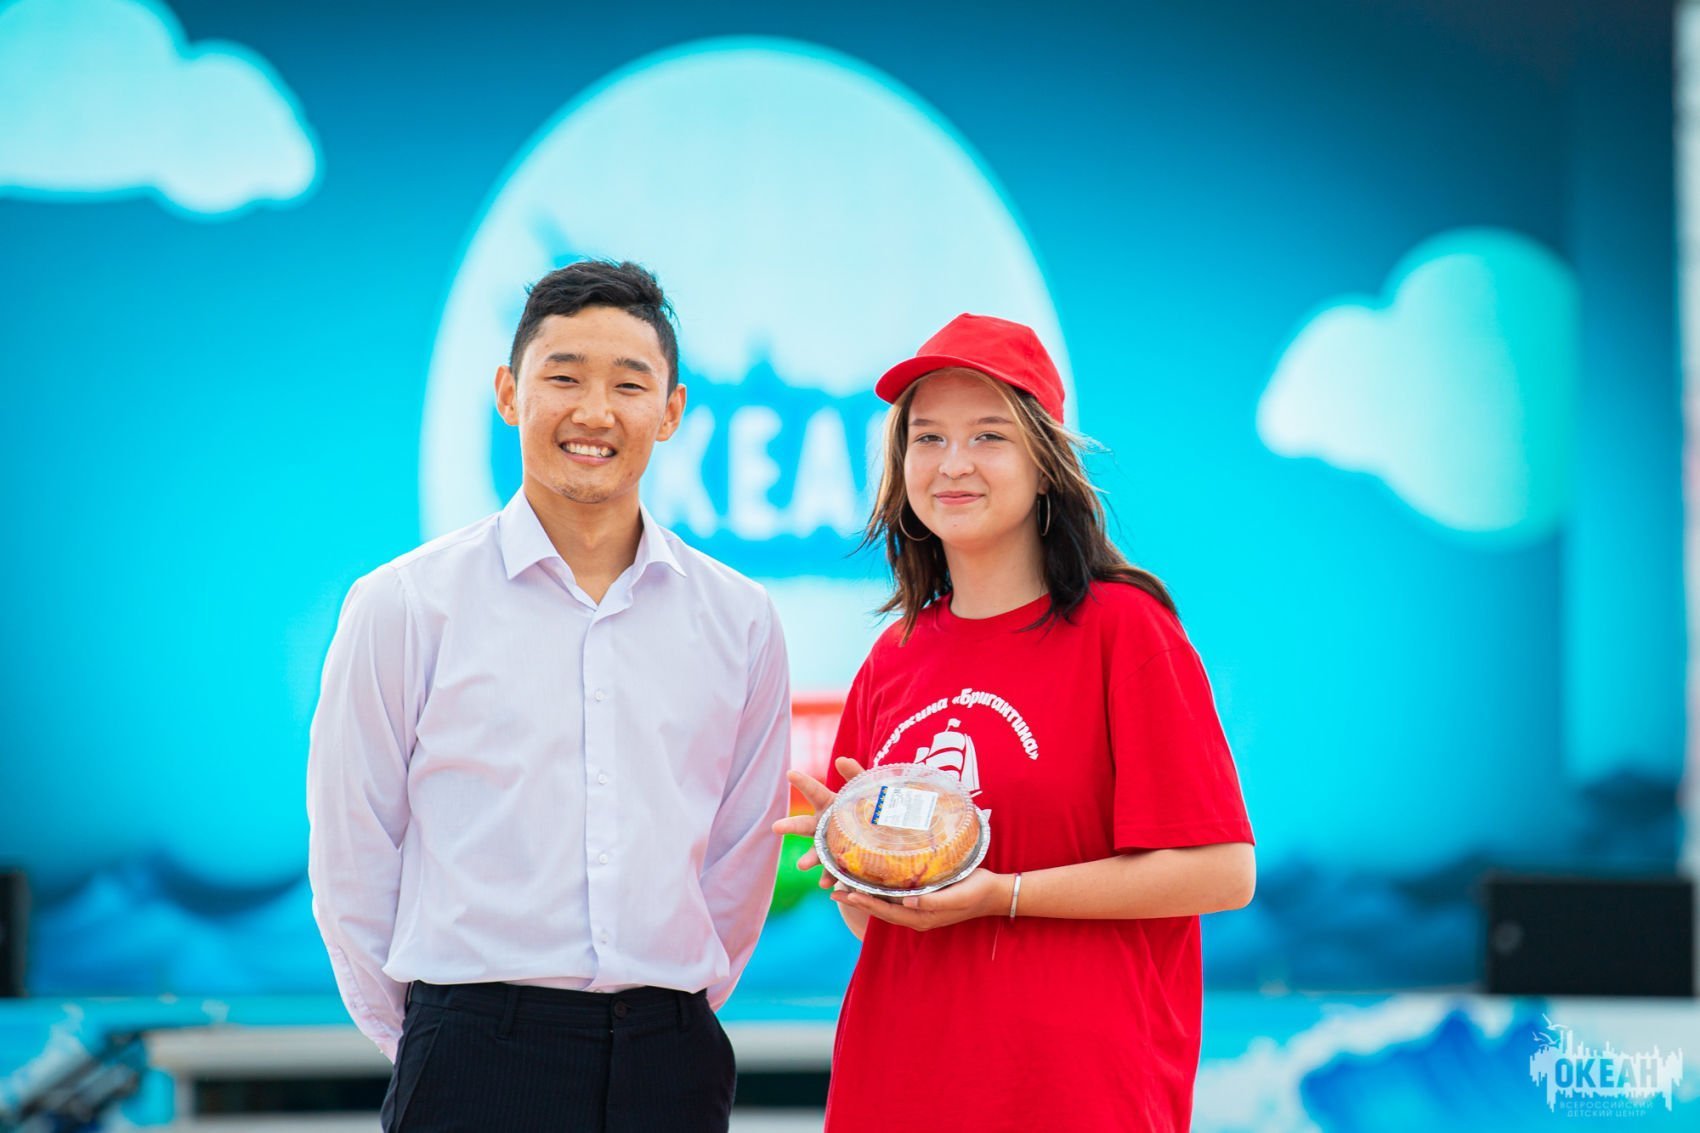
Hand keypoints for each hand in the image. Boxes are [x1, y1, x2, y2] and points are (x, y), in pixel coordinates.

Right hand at [771, 756, 866, 888]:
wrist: (881, 841)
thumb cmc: (869, 809)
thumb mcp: (867, 790)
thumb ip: (855, 774)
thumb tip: (841, 759)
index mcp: (829, 805)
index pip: (814, 791)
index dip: (803, 782)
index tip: (790, 773)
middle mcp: (823, 827)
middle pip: (804, 825)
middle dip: (790, 826)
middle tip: (775, 827)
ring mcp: (829, 847)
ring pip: (814, 853)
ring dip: (807, 859)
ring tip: (801, 866)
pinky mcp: (839, 866)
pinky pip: (832, 873)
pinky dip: (829, 878)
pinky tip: (826, 884)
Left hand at [832, 868, 1010, 930]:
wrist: (994, 893)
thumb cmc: (977, 891)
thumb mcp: (958, 895)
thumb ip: (934, 901)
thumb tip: (907, 902)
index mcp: (922, 917)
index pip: (885, 911)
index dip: (864, 903)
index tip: (845, 894)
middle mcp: (916, 916)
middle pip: (880, 911)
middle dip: (857, 902)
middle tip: (833, 891)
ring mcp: (919, 910)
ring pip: (885, 906)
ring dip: (864, 898)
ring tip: (844, 888)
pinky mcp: (923, 902)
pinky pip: (895, 900)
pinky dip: (879, 893)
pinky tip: (870, 883)